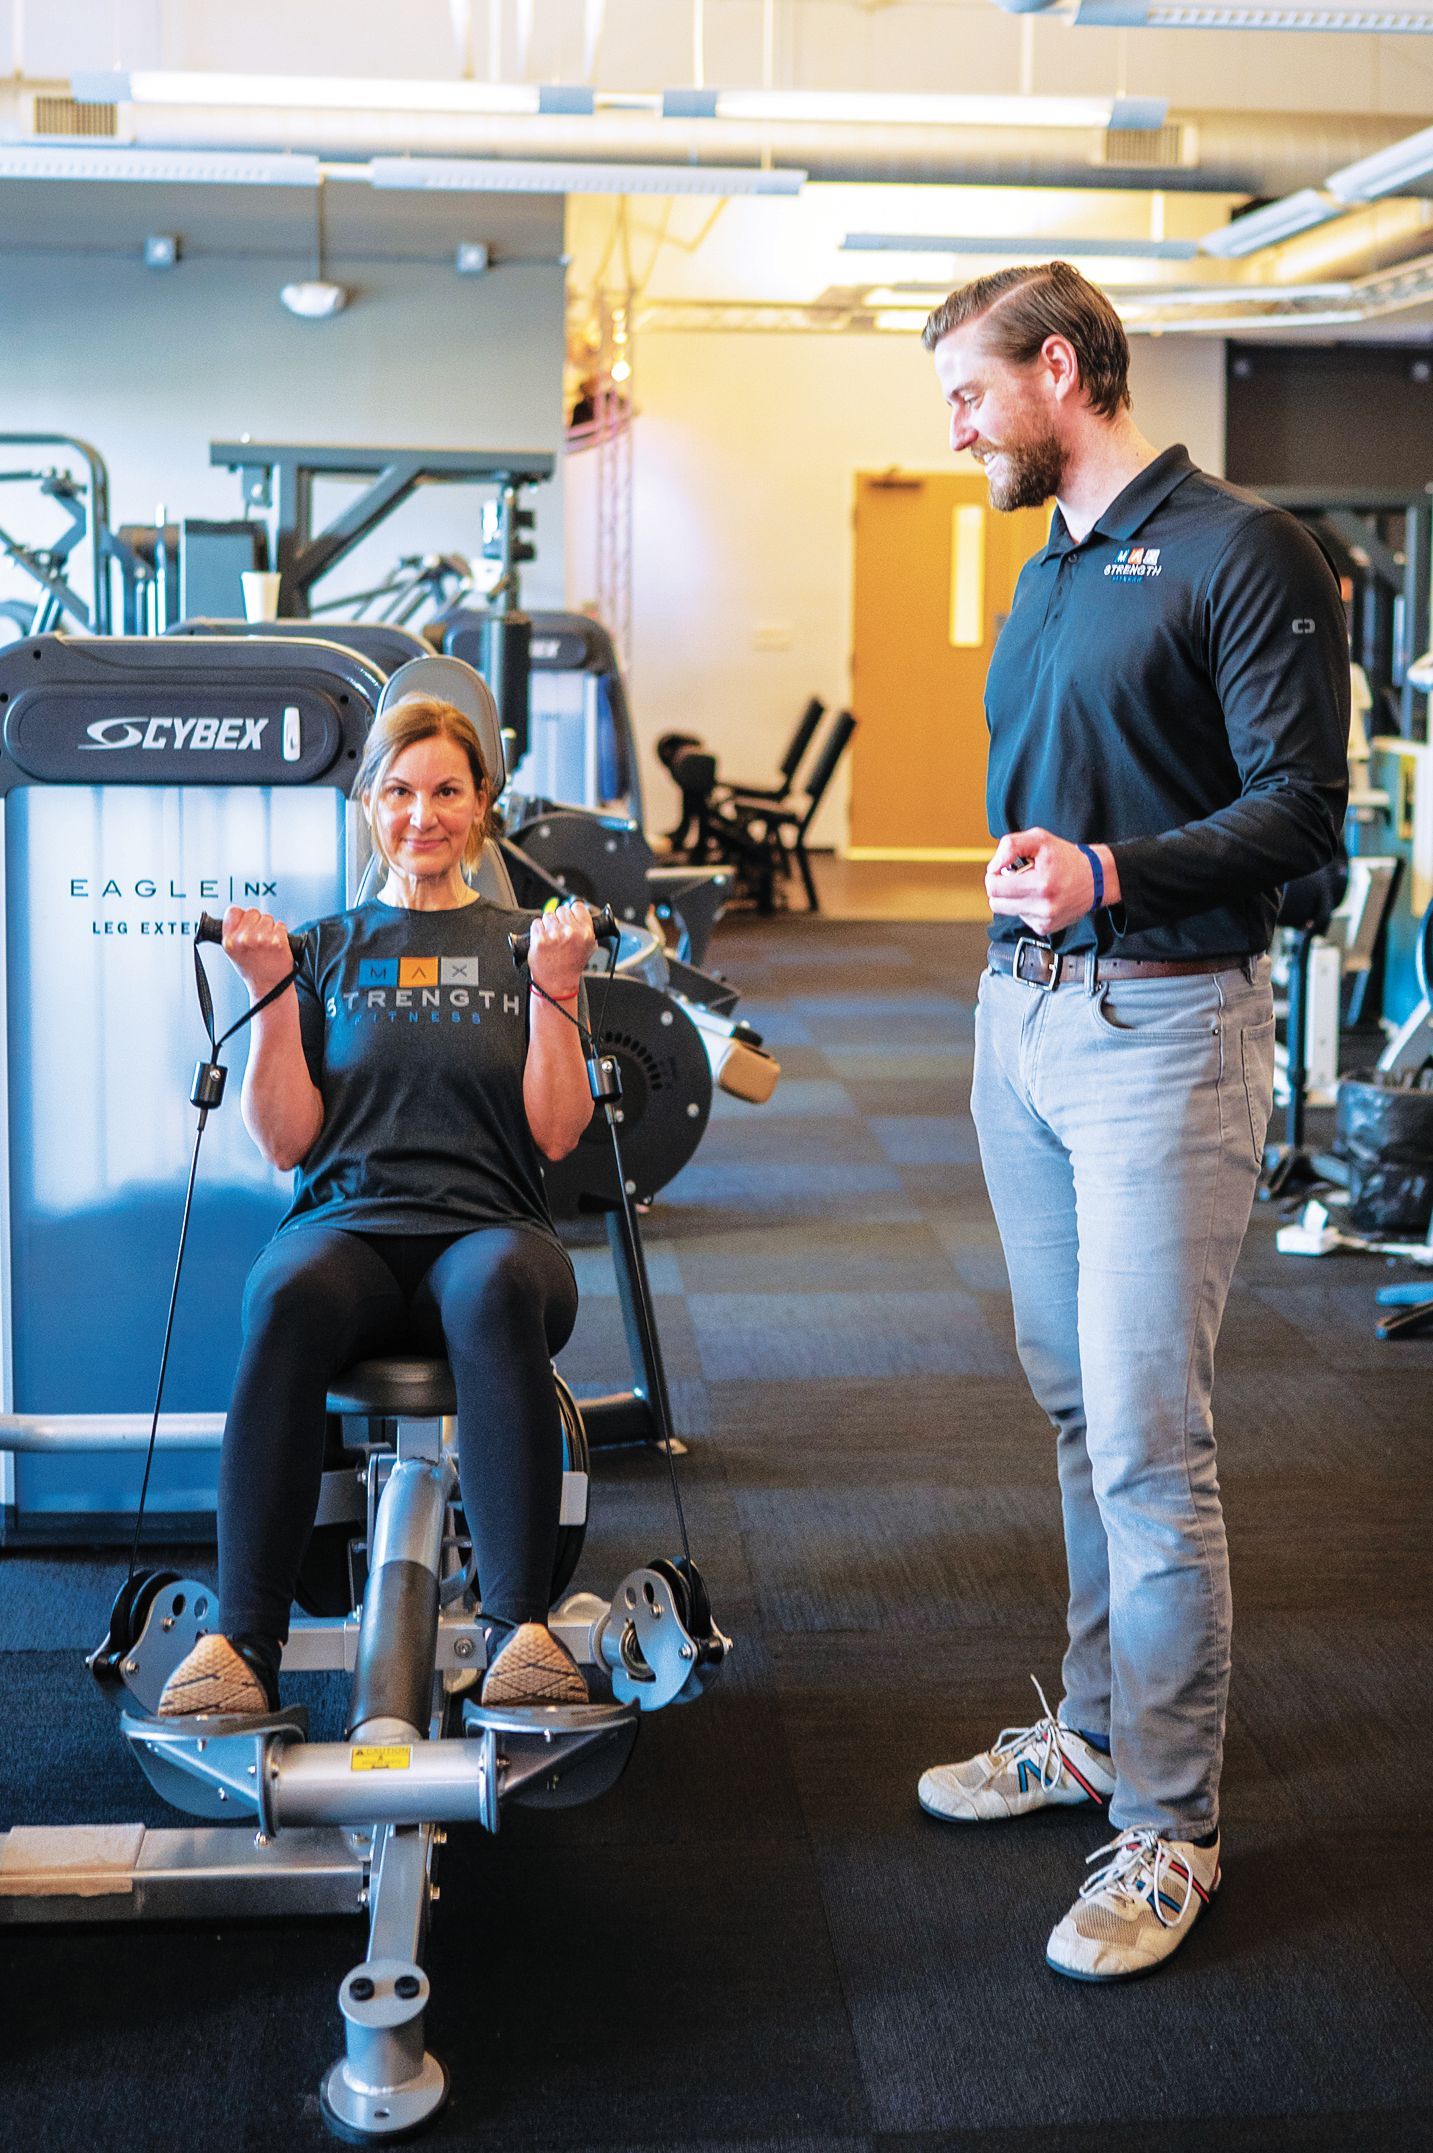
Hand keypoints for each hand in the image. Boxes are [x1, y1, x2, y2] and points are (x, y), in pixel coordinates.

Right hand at [221, 905, 296, 999]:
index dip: (242, 916)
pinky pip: (281, 925)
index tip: (246, 923)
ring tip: (268, 945)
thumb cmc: (253, 972)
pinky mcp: (278, 941)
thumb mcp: (233, 953)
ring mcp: (261, 940)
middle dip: (257, 922)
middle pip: (252, 912)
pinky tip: (277, 946)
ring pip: (268, 918)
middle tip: (259, 939)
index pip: (233, 911)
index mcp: (229, 941)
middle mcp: (243, 939)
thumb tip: (239, 914)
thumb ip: (233, 933)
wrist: (270, 988)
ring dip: (270, 928)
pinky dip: (281, 933)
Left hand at [527, 901, 596, 1001]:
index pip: (578, 907)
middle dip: (559, 920)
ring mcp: (554, 934)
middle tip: (559, 935)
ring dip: (547, 926)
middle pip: (561, 910)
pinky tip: (543, 942)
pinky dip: (537, 931)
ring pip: (548, 916)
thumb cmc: (571, 968)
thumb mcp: (589, 948)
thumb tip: (580, 914)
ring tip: (551, 940)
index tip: (569, 919)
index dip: (572, 913)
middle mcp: (571, 932)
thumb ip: (586, 930)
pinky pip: (536, 924)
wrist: (557, 983)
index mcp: (585, 933)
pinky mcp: (539, 939)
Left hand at [985, 829, 1116, 937]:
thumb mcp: (1040, 839)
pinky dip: (1025, 906)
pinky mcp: (1045, 928)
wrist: (1096, 878)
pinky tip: (1040, 896)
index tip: (1004, 869)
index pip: (994, 888)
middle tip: (1015, 877)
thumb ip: (1011, 846)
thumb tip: (994, 866)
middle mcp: (1043, 907)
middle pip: (996, 903)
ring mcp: (1044, 920)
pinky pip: (1021, 918)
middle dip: (1000, 888)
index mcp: (1040, 884)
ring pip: (1007, 911)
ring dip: (1013, 897)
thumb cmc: (1067, 858)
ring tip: (1032, 885)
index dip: (994, 875)